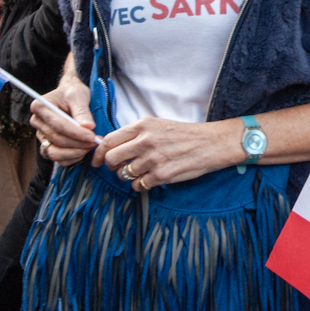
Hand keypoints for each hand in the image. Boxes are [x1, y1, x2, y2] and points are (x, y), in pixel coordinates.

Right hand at [30, 69, 98, 166]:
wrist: (69, 96)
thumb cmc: (72, 93)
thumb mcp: (79, 96)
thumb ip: (82, 112)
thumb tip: (89, 127)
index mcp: (40, 107)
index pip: (58, 125)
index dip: (75, 133)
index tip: (92, 137)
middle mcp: (37, 122)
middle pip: (57, 139)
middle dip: (78, 143)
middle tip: (96, 142)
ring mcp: (41, 135)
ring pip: (55, 152)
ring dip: (75, 153)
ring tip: (91, 146)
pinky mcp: (47, 145)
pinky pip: (57, 158)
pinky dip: (72, 158)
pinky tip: (84, 151)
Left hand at [93, 117, 239, 190]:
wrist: (211, 143)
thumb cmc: (184, 134)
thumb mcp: (157, 125)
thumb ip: (135, 134)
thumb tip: (110, 146)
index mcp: (142, 126)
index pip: (108, 141)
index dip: (99, 153)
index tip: (98, 160)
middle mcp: (145, 141)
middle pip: (111, 159)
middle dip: (112, 167)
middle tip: (120, 168)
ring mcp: (153, 159)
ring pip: (124, 174)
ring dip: (129, 176)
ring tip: (141, 172)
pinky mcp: (162, 175)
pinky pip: (138, 185)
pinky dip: (141, 185)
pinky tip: (150, 178)